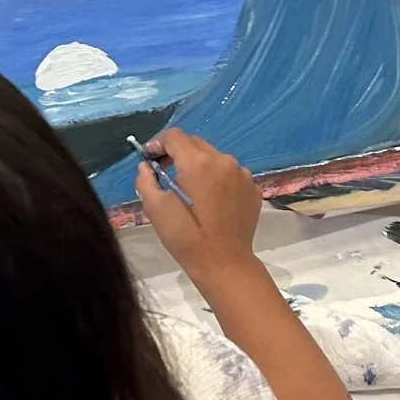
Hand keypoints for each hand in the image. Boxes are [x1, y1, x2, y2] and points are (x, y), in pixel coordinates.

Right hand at [135, 129, 263, 287]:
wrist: (224, 263)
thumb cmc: (186, 238)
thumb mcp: (156, 210)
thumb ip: (146, 181)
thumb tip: (146, 166)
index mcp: (198, 163)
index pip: (174, 136)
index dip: (158, 144)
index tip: (150, 158)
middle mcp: (223, 161)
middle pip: (195, 144)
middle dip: (178, 153)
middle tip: (165, 172)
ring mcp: (242, 174)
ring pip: (215, 158)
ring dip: (199, 166)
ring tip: (189, 189)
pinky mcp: (253, 188)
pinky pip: (231, 174)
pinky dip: (218, 179)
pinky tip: (211, 200)